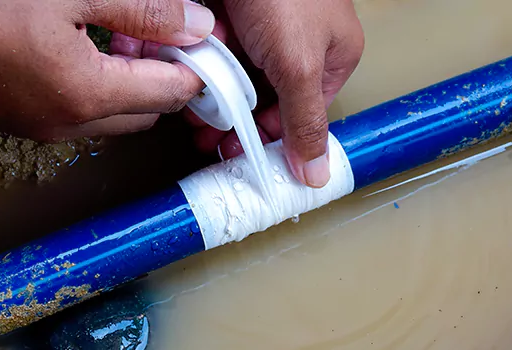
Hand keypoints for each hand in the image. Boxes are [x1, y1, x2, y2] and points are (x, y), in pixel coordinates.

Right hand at [0, 0, 215, 140]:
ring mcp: (45, 127)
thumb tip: (197, 26)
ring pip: (119, 115)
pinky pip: (85, 113)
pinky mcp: (26, 119)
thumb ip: (143, 10)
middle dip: (169, 75)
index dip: (200, 68)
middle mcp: (70, 124)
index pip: (174, 93)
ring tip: (127, 36)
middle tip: (166, 32)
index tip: (210, 43)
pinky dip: (103, 89)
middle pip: (151, 110)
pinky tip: (91, 49)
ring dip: (135, 82)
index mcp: (88, 95)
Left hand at [187, 0, 363, 187]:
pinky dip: (196, 55)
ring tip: (188, 99)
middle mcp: (297, 44)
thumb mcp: (298, 64)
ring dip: (209, 86)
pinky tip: (181, 61)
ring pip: (233, 73)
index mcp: (330, 57)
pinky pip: (212, 46)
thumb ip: (304, 120)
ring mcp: (262, 27)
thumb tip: (316, 173)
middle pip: (263, 98)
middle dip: (231, 116)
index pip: (301, 114)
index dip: (270, 139)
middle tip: (205, 134)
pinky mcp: (231, 12)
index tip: (238, 156)